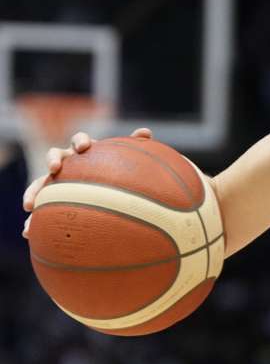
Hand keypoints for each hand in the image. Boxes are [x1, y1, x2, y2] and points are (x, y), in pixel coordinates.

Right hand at [22, 128, 152, 236]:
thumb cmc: (113, 171)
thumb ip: (134, 145)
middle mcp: (67, 163)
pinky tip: (29, 231)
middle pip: (55, 156)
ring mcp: (56, 180)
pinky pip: (40, 207)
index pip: (79, 141)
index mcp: (85, 152)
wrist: (105, 190)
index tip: (84, 147)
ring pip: (40, 182)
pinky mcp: (50, 198)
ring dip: (34, 191)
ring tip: (30, 204)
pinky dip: (34, 217)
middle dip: (53, 160)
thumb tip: (146, 132)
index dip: (80, 141)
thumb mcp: (122, 159)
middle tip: (55, 167)